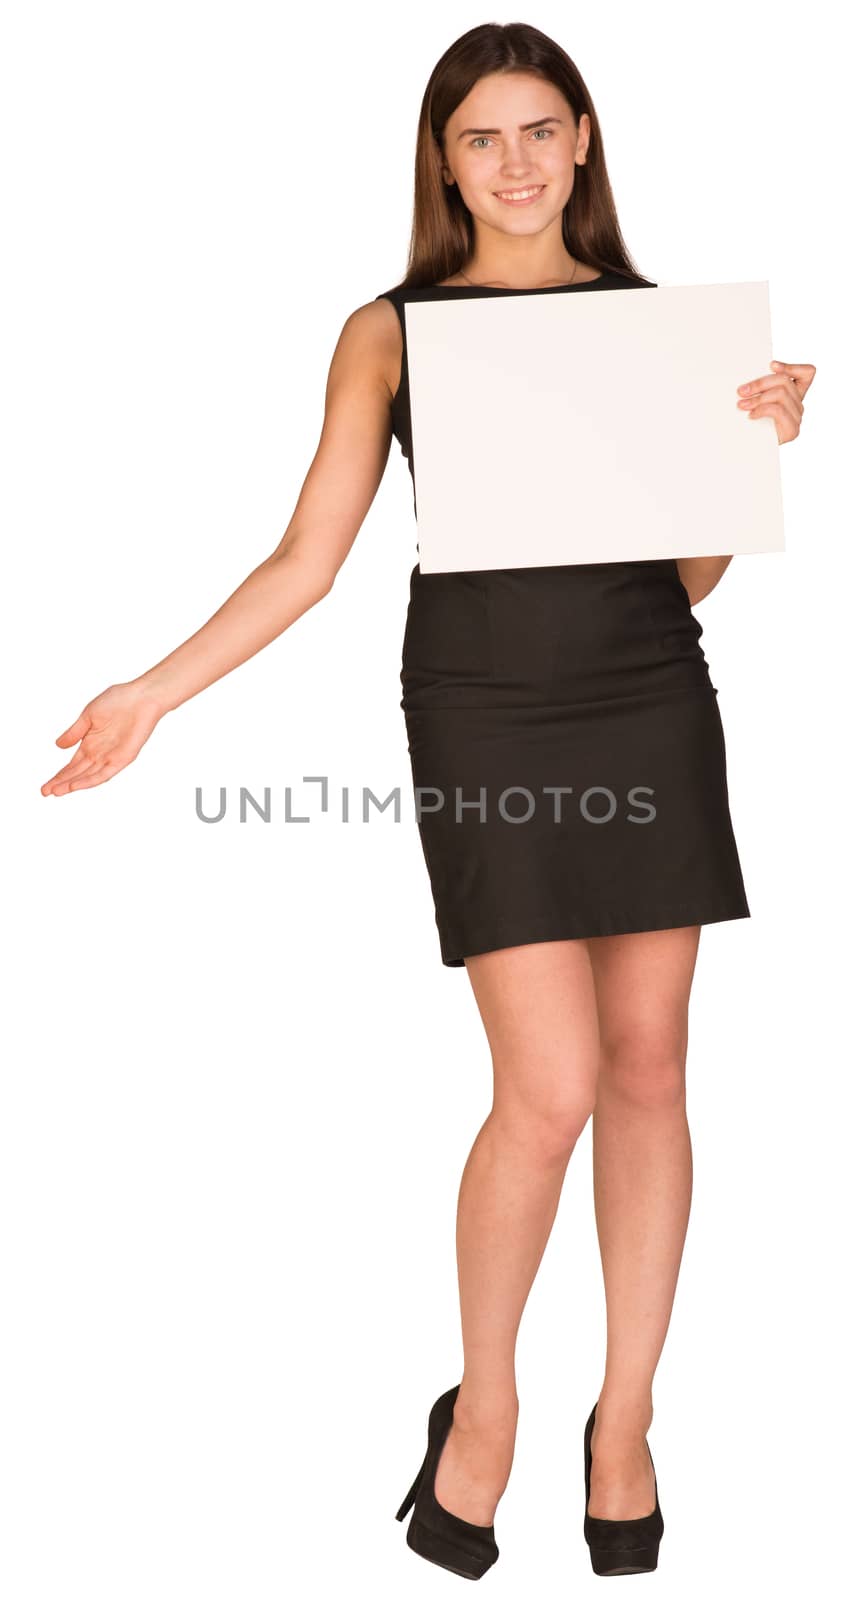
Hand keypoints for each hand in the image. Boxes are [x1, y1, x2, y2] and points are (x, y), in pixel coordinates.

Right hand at [41, 681, 164, 795]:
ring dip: (72, 784)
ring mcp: (111, 757)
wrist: (141, 696)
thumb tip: (58, 746)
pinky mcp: (123, 758)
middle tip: (44, 792)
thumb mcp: (88, 716)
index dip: (59, 775)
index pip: (72, 765)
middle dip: (60, 783)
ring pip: (88, 776)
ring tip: (56, 792)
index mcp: (91, 744)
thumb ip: (74, 733)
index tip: (44, 785)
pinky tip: (76, 786)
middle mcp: (100, 753)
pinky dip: (90, 780)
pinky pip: (105, 773)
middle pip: (77, 773)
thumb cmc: (119, 700)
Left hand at [736, 360, 815, 443]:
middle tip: (741, 391)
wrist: (749, 452)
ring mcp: (797, 417)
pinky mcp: (792, 430)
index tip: (771, 365)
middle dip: (760, 383)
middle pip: (785, 382)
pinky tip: (751, 415)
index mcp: (794, 394)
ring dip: (757, 398)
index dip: (792, 367)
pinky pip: (778, 410)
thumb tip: (748, 381)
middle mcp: (798, 404)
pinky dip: (762, 410)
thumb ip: (760, 389)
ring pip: (781, 394)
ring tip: (741, 405)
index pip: (807, 374)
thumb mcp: (755, 402)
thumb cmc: (751, 426)